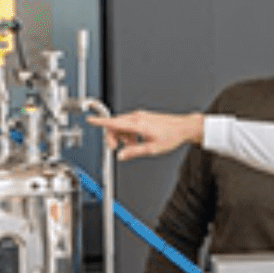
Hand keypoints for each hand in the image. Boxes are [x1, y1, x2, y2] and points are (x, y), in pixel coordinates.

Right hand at [90, 110, 205, 159]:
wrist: (183, 127)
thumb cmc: (171, 136)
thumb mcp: (152, 149)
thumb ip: (134, 152)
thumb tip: (121, 156)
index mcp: (138, 124)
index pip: (114, 123)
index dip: (100, 122)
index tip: (90, 120)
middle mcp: (137, 117)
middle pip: (115, 124)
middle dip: (113, 137)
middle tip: (117, 148)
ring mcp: (140, 116)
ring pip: (122, 125)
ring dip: (122, 136)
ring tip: (132, 145)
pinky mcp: (143, 117)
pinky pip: (129, 124)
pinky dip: (128, 133)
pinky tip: (136, 140)